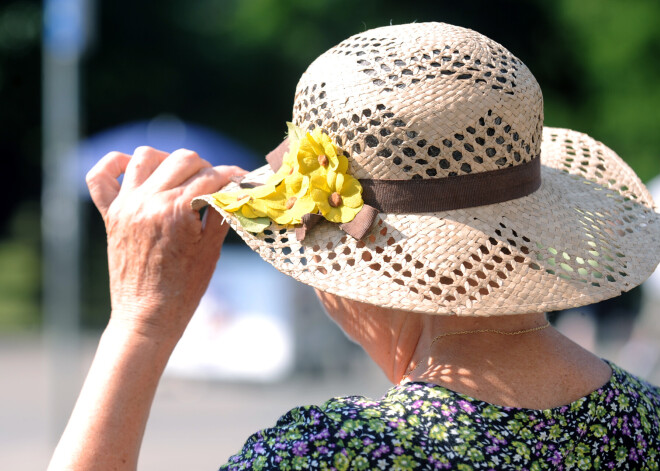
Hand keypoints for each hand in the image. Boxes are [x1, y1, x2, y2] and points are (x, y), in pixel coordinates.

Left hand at [86, 146, 244, 342]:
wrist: (147, 317)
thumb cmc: (184, 289)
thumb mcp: (212, 249)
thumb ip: (222, 212)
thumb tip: (234, 189)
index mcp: (177, 211)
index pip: (212, 176)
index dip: (233, 176)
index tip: (243, 180)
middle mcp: (149, 201)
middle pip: (183, 159)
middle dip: (206, 168)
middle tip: (214, 185)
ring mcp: (126, 205)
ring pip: (146, 156)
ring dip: (168, 161)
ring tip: (180, 178)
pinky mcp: (111, 214)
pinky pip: (100, 175)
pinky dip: (115, 165)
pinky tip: (133, 170)